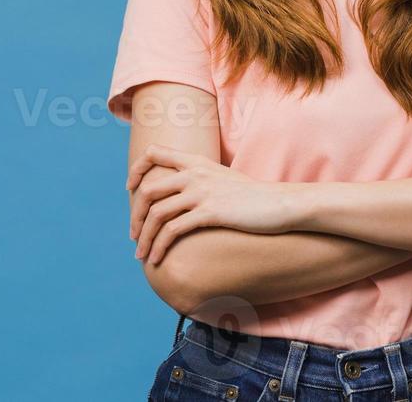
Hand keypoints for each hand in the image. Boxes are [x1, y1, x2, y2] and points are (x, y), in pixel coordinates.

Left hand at [126, 145, 301, 264]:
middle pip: (148, 190)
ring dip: (144, 237)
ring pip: (156, 213)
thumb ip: (200, 180)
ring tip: (141, 255)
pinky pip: (173, 229)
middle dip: (136, 216)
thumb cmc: (253, 197)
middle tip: (134, 236)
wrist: (280, 205)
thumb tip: (182, 197)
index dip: (137, 170)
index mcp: (196, 161)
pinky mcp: (209, 212)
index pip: (154, 151)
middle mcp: (194, 173)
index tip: (131, 189)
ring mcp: (201, 191)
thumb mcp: (222, 179)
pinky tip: (157, 259)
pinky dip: (160, 246)